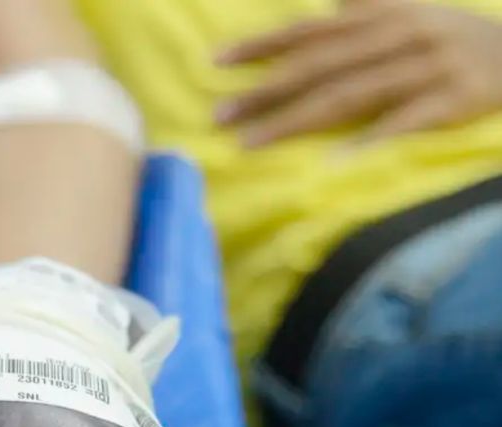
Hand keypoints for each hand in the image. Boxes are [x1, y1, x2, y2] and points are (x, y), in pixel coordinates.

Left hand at [215, 0, 501, 146]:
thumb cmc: (451, 39)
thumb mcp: (407, 12)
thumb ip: (363, 7)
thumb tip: (324, 4)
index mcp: (384, 15)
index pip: (312, 32)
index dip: (264, 45)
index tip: (217, 62)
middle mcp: (401, 34)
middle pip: (321, 66)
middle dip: (267, 91)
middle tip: (220, 115)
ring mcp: (428, 65)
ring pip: (351, 94)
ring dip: (297, 120)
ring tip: (253, 142)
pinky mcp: (455, 97)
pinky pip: (405, 121)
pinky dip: (370, 140)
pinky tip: (332, 163)